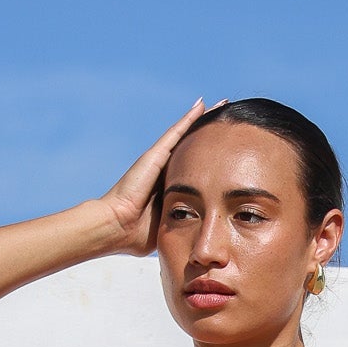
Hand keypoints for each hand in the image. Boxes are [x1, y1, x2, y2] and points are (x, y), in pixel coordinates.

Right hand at [97, 98, 214, 256]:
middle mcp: (165, 170)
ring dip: (204, 120)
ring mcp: (160, 160)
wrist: (117, 227)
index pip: (195, 169)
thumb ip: (181, 228)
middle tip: (230, 121)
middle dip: (210, 134)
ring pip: (187, 134)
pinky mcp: (156, 155)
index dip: (210, 159)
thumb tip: (199, 241)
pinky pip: (177, 132)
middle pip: (193, 147)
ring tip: (223, 105)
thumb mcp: (168, 230)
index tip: (228, 152)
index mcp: (169, 187)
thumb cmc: (136, 236)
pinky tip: (203, 105)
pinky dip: (190, 118)